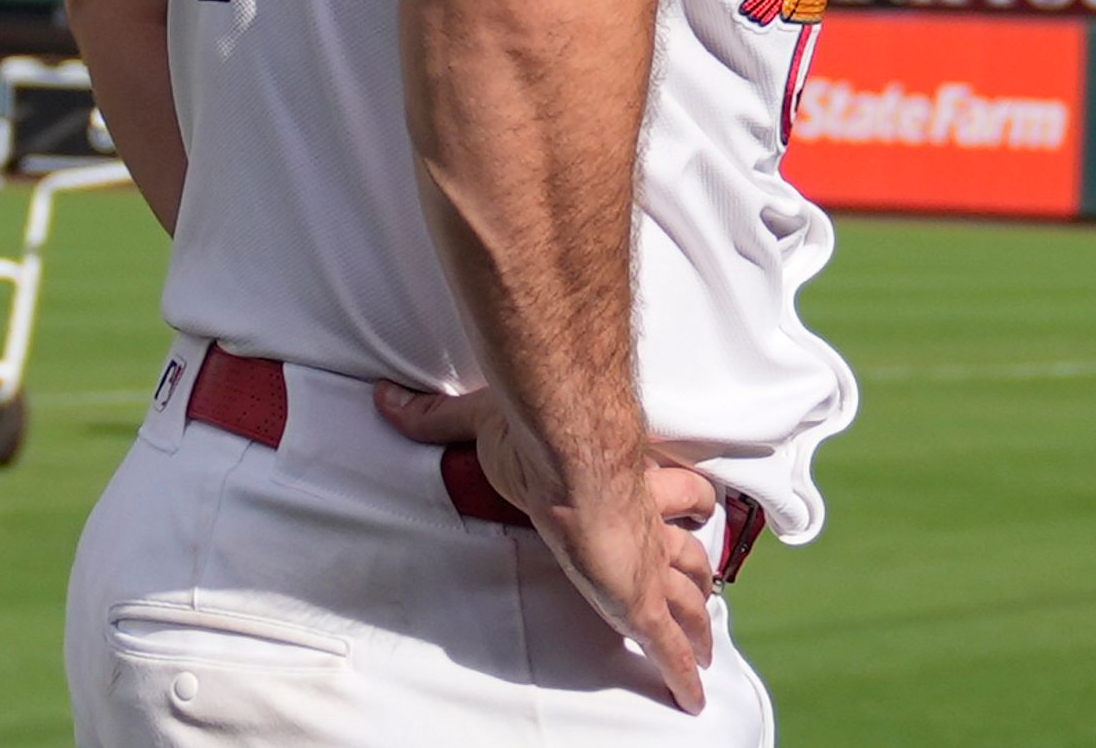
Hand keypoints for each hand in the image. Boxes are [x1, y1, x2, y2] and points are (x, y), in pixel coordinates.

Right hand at [378, 382, 719, 713]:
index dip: (682, 495)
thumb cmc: (537, 436)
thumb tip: (389, 400)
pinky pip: (668, 647)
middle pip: (689, 549)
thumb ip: (436, 418)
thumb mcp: (480, 423)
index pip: (670, 487)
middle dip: (697, 570)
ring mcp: (646, 565)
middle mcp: (644, 522)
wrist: (568, 455)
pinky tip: (692, 696)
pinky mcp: (639, 602)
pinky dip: (682, 673)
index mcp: (620, 478)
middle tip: (704, 587)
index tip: (688, 502)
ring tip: (706, 646)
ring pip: (689, 599)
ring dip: (699, 623)